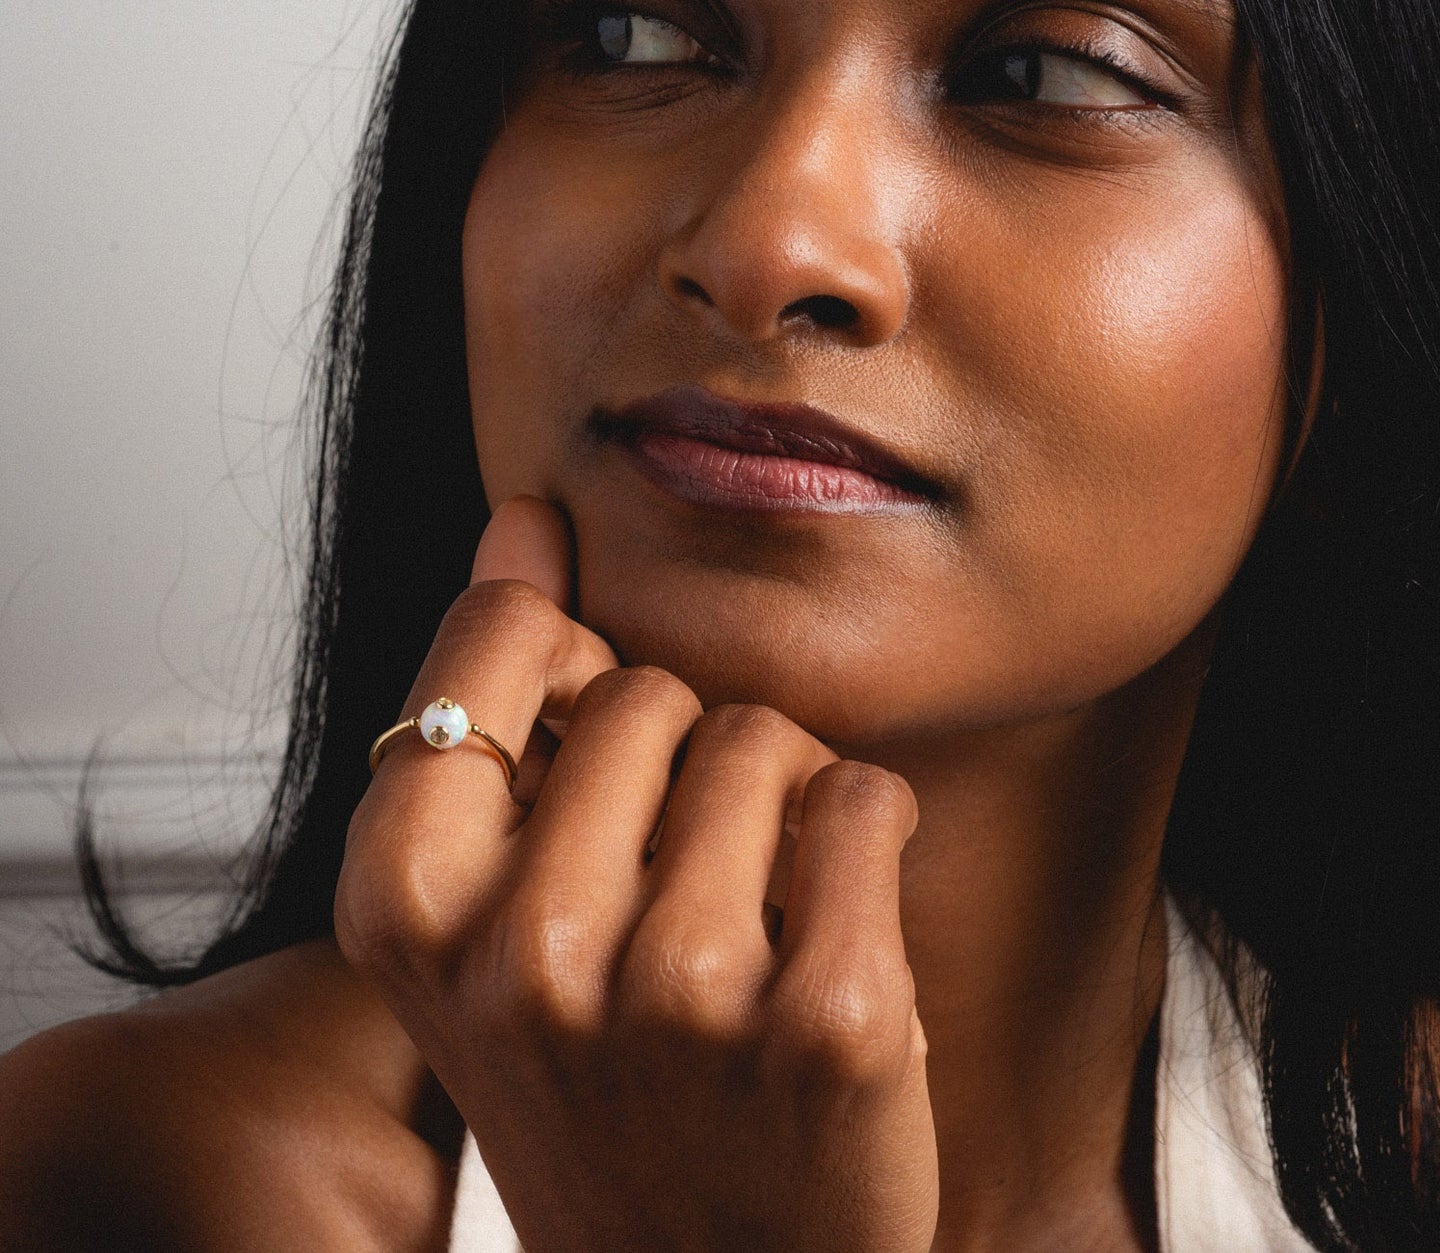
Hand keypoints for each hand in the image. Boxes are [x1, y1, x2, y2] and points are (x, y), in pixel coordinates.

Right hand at [336, 497, 936, 1251]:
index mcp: (408, 909)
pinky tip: (831, 922)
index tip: (590, 735)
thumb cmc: (601, 1087)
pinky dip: (866, 833)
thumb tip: (524, 517)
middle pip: (648, 688)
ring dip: (779, 793)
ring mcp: (680, 994)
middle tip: (682, 861)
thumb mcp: (491, 912)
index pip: (497, 640)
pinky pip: (866, 798)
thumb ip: (495, 703)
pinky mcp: (828, 1022)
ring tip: (757, 899)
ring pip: (763, 734)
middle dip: (680, 749)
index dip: (563, 664)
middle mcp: (525, 953)